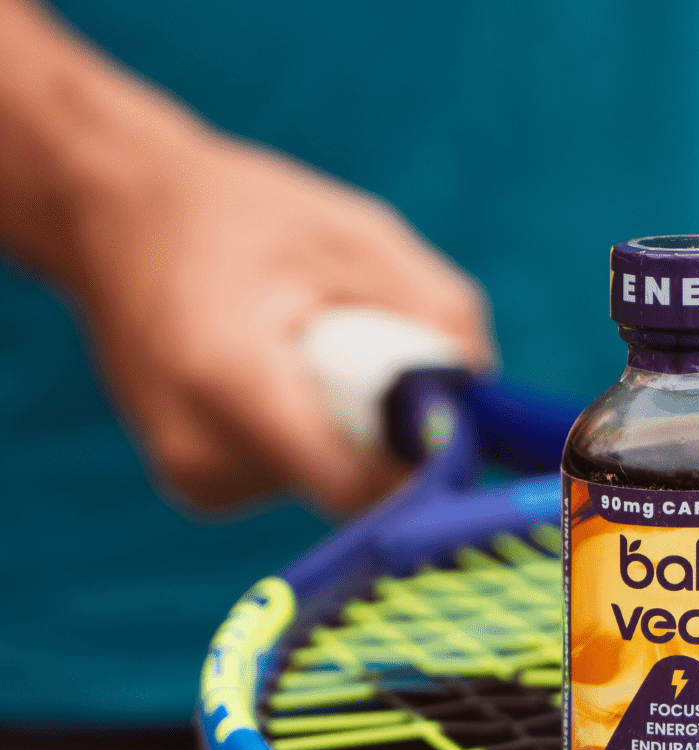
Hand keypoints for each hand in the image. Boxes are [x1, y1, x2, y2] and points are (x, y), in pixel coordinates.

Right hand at [67, 129, 496, 513]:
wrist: (118, 218)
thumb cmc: (246, 217)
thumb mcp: (361, 236)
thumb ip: (438, 318)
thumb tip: (482, 397)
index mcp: (229, 379)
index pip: (353, 484)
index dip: (417, 466)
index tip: (447, 426)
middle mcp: (202, 450)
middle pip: (348, 486)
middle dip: (384, 437)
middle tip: (369, 359)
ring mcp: (194, 477)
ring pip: (325, 485)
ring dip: (346, 433)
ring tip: (304, 355)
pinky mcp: (197, 487)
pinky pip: (293, 480)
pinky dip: (310, 438)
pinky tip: (277, 380)